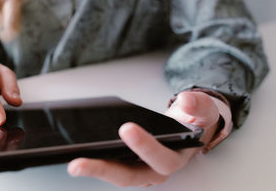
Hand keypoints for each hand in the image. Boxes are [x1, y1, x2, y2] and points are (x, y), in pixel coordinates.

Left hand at [67, 91, 220, 186]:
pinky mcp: (128, 162)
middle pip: (129, 175)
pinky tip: (78, 153)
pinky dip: (95, 162)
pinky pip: (111, 165)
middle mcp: (156, 169)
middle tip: (78, 163)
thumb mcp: (203, 109)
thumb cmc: (193, 122)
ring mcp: (140, 168)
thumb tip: (186, 101)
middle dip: (103, 170)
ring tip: (72, 163)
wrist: (189, 127)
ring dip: (94, 170)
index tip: (126, 128)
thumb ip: (198, 105)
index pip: (161, 158)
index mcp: (176, 157)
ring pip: (116, 173)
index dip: (144, 147)